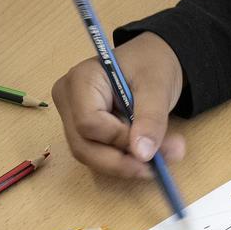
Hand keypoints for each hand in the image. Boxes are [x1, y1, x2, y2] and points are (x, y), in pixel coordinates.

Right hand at [51, 32, 187, 178]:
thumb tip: (142, 154)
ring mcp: (72, 117)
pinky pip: (99, 156)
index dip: (119, 141)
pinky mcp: (84, 131)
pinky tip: (148, 158)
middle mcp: (68, 100)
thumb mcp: (158, 86)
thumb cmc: (151, 65)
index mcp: (80, 81)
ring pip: (91, 156)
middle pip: (83, 147)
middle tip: (160, 167)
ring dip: (126, 165)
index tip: (152, 147)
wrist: (152, 62)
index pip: (88, 123)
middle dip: (123, 162)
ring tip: (162, 159)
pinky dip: (125, 162)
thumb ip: (151, 118)